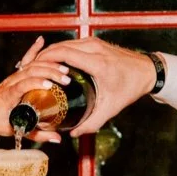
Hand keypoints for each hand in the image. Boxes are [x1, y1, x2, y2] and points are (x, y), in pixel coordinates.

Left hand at [0, 37, 72, 141]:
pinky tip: (42, 41)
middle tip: (66, 78)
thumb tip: (58, 139)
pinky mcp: (14, 75)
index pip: (22, 85)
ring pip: (29, 65)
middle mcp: (9, 83)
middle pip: (29, 72)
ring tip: (64, 69)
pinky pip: (24, 61)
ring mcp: (11, 77)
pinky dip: (33, 50)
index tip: (51, 86)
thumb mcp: (17, 131)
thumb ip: (38, 135)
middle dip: (48, 72)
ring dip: (47, 64)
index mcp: (7, 96)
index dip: (36, 83)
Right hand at [34, 37, 157, 133]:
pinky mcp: (94, 41)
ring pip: (65, 43)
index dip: (47, 61)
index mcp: (98, 64)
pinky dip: (60, 51)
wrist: (147, 71)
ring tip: (37, 66)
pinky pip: (71, 43)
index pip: (65, 55)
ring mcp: (94, 42)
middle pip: (61, 47)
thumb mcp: (111, 108)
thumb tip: (73, 133)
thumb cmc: (130, 89)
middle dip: (43, 57)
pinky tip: (52, 62)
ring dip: (50, 53)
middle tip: (29, 70)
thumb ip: (92, 123)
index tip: (34, 70)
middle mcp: (95, 49)